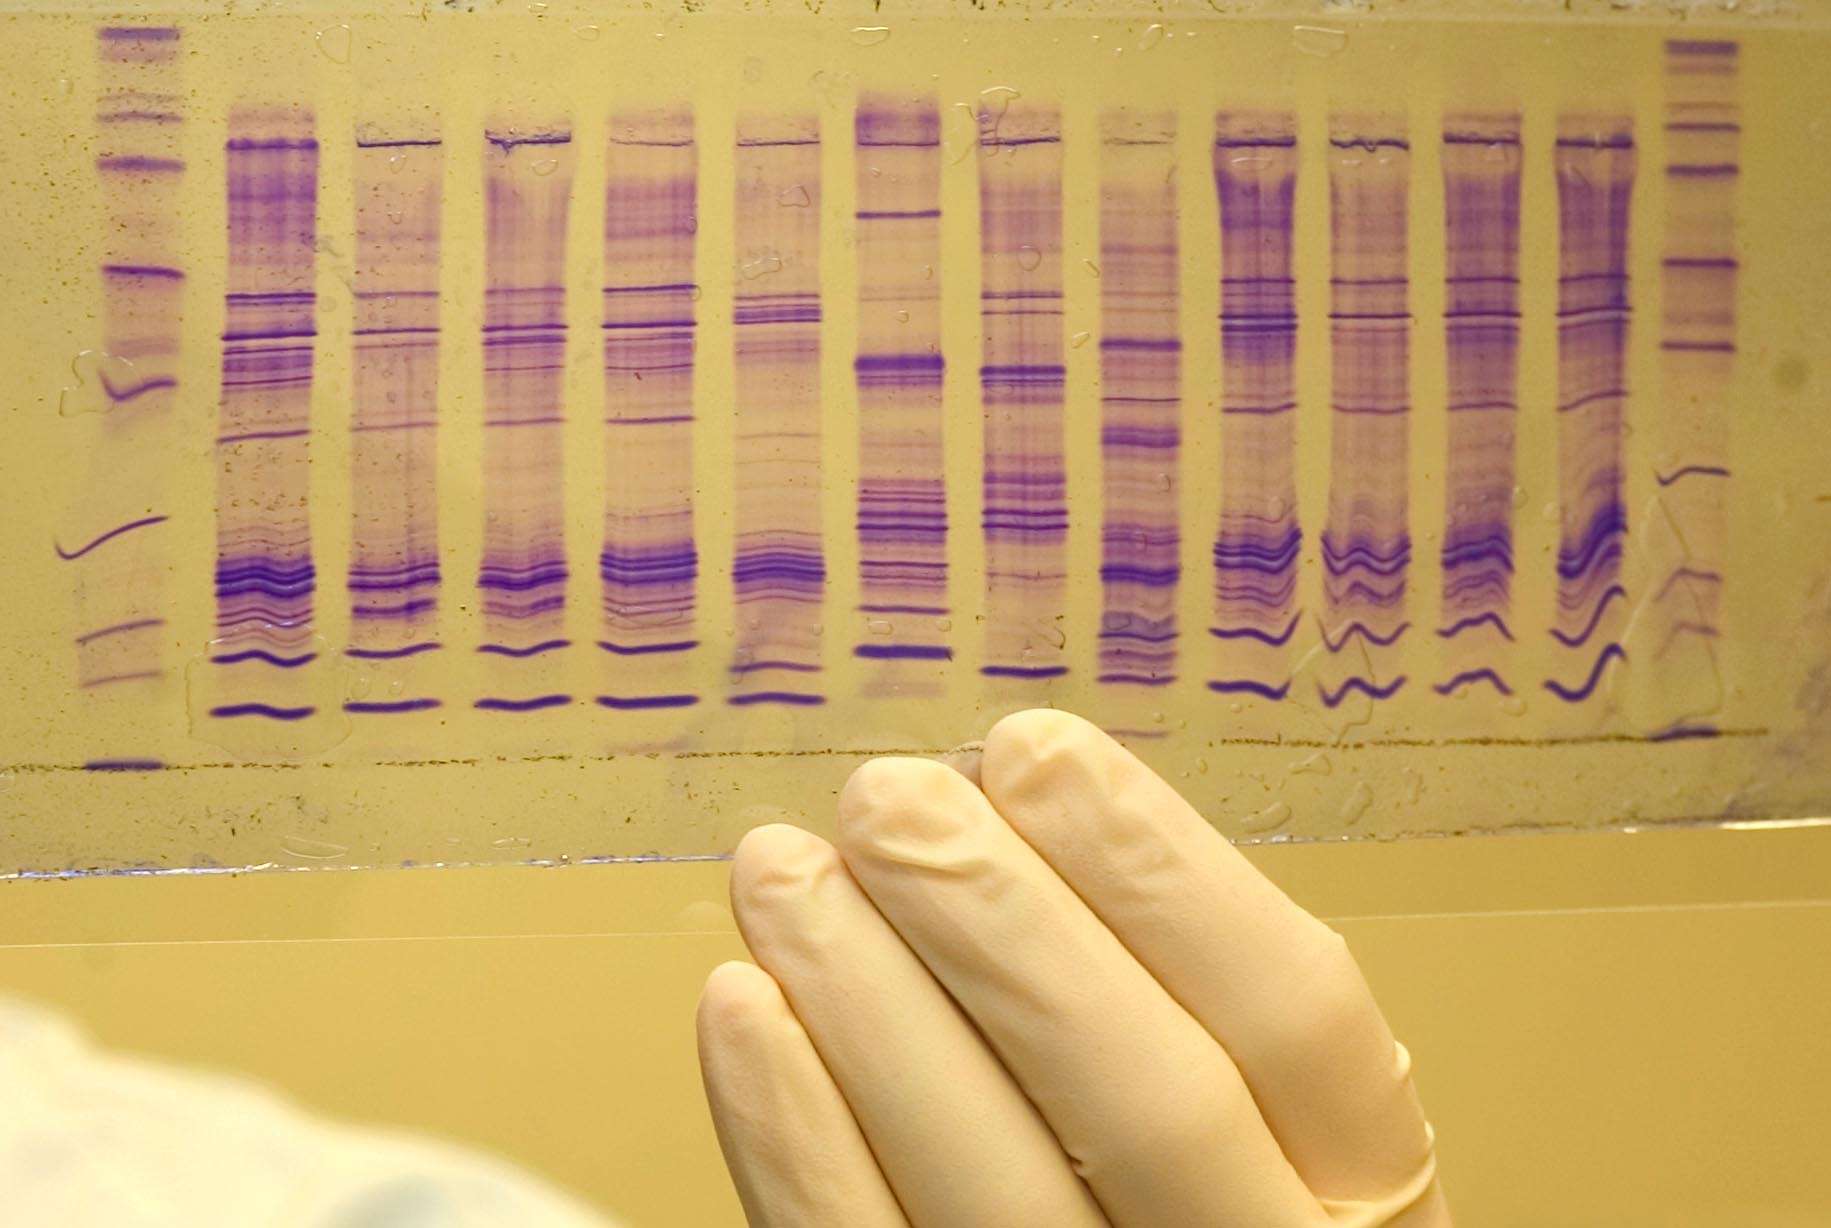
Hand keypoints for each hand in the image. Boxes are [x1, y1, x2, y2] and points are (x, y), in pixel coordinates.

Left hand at [696, 709, 1447, 1226]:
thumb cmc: (1197, 1217)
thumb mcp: (1266, 1130)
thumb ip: (1174, 1004)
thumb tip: (1001, 823)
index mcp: (1363, 1194)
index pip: (1291, 1013)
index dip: (1157, 866)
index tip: (1034, 749)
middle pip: (1149, 1093)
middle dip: (999, 922)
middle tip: (885, 800)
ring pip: (995, 1182)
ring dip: (870, 1004)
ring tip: (784, 874)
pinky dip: (795, 1134)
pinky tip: (745, 1007)